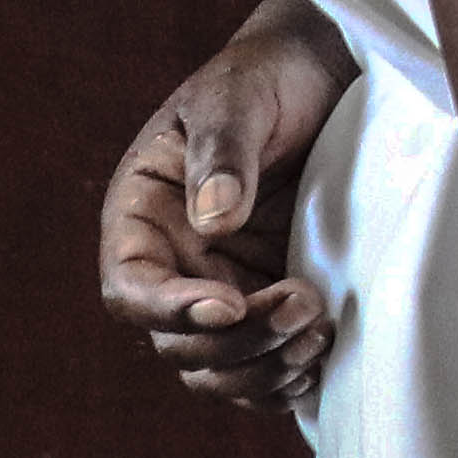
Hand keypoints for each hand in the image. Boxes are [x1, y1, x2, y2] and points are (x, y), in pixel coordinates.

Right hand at [91, 0, 358, 409]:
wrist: (326, 77)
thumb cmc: (268, 78)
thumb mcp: (237, 100)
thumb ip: (222, 154)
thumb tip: (210, 220)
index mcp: (143, 219)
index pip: (131, 288)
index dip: (171, 310)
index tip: (229, 303)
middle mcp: (177, 265)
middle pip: (178, 345)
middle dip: (237, 342)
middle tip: (304, 304)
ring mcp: (226, 290)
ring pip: (219, 372)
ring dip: (265, 369)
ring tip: (319, 332)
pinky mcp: (273, 305)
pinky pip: (264, 372)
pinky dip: (287, 380)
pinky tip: (324, 358)